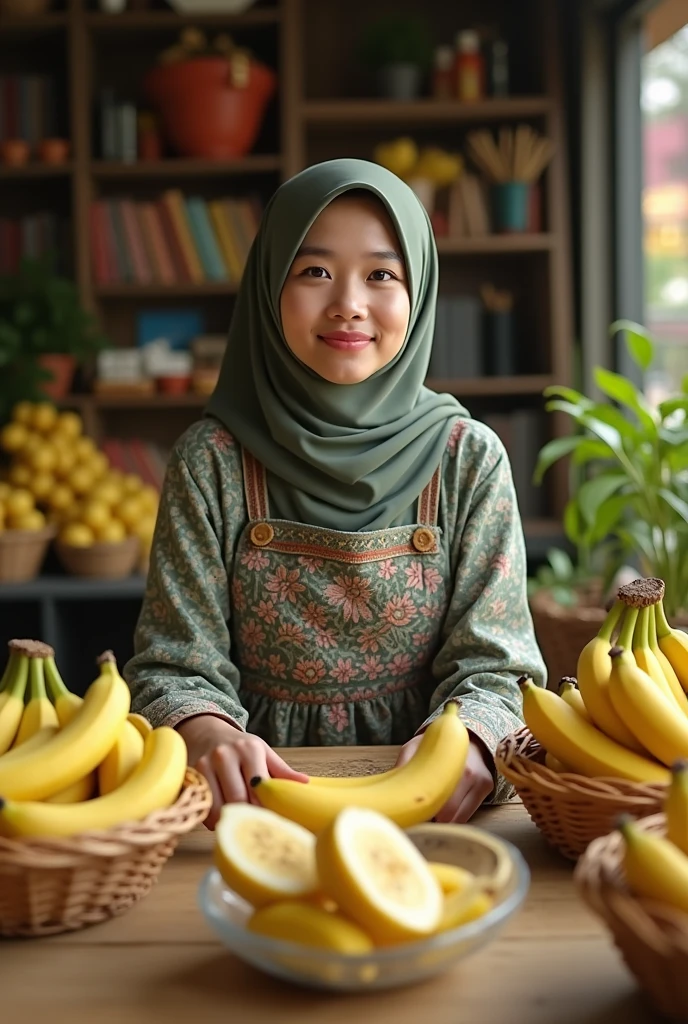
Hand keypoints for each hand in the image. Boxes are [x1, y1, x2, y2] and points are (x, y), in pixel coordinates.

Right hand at [177, 714, 307, 829]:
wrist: (207, 732)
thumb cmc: (241, 746)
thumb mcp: (263, 752)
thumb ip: (282, 770)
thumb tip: (305, 784)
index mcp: (249, 749)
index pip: (259, 787)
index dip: (265, 808)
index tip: (272, 820)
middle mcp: (225, 755)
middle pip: (238, 799)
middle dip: (248, 816)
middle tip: (256, 827)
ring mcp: (206, 765)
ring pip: (218, 805)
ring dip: (230, 819)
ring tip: (240, 823)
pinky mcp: (192, 776)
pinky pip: (204, 806)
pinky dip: (214, 818)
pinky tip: (224, 817)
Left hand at [394, 734, 494, 823]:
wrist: (466, 733)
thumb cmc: (436, 744)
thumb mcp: (415, 747)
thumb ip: (403, 763)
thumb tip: (389, 788)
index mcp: (450, 762)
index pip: (434, 800)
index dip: (420, 809)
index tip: (411, 811)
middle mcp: (469, 773)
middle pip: (445, 815)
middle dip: (430, 818)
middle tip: (419, 814)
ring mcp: (481, 782)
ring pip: (457, 820)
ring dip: (442, 822)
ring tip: (431, 812)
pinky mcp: (487, 788)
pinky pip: (466, 816)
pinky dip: (454, 819)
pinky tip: (444, 811)